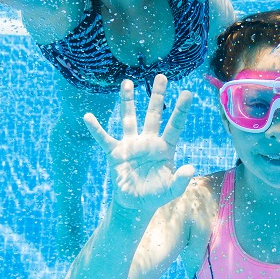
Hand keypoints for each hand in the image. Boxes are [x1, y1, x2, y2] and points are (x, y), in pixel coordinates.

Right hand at [84, 75, 196, 211]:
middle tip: (161, 76)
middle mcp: (148, 141)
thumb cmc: (156, 193)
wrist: (135, 202)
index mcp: (164, 148)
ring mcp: (131, 144)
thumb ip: (181, 180)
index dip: (180, 111)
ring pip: (129, 118)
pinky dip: (96, 129)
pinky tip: (88, 117)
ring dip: (128, 101)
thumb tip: (190, 169)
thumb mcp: (172, 190)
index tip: (188, 93)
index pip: (174, 126)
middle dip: (157, 95)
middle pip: (154, 114)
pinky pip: (104, 138)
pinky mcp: (115, 152)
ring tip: (127, 81)